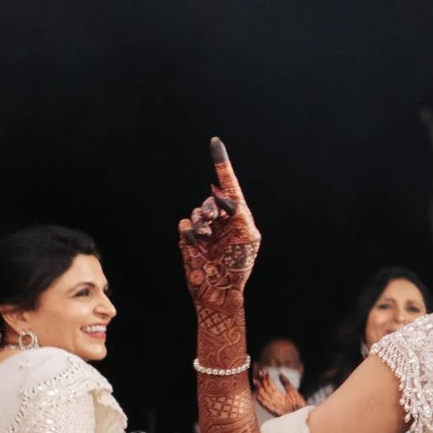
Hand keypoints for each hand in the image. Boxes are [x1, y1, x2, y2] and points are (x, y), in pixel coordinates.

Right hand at [178, 138, 260, 314]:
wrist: (220, 290)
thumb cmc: (240, 265)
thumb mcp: (248, 235)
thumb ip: (238, 211)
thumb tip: (221, 192)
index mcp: (238, 216)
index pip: (229, 185)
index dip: (222, 164)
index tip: (215, 142)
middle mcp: (221, 220)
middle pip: (210, 198)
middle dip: (210, 206)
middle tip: (212, 220)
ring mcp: (204, 229)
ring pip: (196, 211)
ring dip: (200, 221)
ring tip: (206, 237)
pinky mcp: (189, 240)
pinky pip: (184, 225)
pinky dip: (189, 231)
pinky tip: (196, 243)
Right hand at [252, 370, 306, 416]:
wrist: (305, 415)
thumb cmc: (299, 405)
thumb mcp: (292, 392)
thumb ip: (286, 383)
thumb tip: (280, 373)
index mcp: (278, 396)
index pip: (269, 385)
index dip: (266, 377)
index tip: (263, 369)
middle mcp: (274, 400)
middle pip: (266, 389)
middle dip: (262, 380)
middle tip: (259, 371)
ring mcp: (274, 406)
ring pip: (264, 396)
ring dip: (259, 389)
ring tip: (255, 381)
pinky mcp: (276, 412)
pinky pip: (267, 406)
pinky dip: (261, 402)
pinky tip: (257, 396)